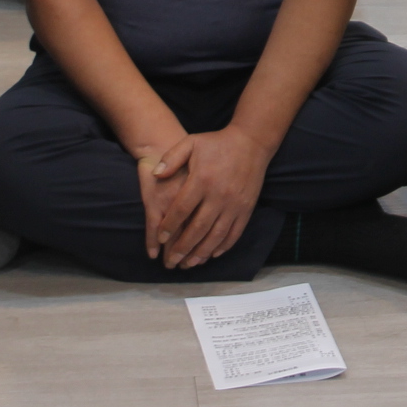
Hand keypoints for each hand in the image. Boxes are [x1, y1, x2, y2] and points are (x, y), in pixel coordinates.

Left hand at [146, 127, 274, 270]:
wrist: (251, 142)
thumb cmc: (217, 143)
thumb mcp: (191, 143)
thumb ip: (171, 158)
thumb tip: (155, 175)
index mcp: (202, 180)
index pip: (181, 209)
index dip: (169, 225)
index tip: (160, 237)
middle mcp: (219, 195)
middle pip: (198, 228)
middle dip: (183, 247)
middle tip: (171, 261)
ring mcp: (235, 204)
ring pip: (216, 235)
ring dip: (202, 252)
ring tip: (189, 263)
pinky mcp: (246, 208)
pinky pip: (234, 232)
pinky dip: (223, 246)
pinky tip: (212, 254)